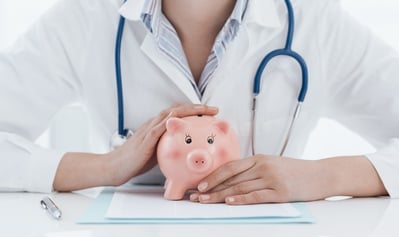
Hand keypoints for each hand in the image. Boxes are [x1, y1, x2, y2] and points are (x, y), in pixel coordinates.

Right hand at [107, 104, 218, 185]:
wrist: (115, 167)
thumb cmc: (135, 161)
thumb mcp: (156, 153)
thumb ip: (168, 148)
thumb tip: (184, 152)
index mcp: (157, 127)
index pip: (177, 113)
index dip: (193, 110)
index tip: (210, 112)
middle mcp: (154, 124)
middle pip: (177, 109)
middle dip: (196, 107)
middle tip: (214, 109)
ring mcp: (149, 130)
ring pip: (170, 113)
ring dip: (189, 110)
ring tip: (205, 110)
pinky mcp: (145, 139)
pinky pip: (159, 127)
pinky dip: (171, 121)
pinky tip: (183, 120)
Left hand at [190, 155, 325, 204]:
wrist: (322, 174)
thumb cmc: (296, 171)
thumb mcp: (273, 164)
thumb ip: (254, 169)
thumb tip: (232, 179)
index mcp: (259, 159)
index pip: (230, 167)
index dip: (213, 176)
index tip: (199, 184)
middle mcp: (263, 166)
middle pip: (231, 178)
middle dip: (210, 188)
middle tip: (195, 195)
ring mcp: (272, 178)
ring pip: (240, 187)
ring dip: (219, 195)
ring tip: (205, 201)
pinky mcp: (281, 192)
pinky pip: (256, 195)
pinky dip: (241, 199)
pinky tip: (229, 202)